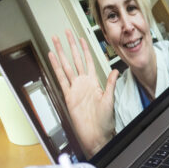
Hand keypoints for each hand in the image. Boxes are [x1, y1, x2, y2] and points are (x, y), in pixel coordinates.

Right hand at [47, 29, 118, 156]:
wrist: (96, 134)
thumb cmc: (104, 121)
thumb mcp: (110, 99)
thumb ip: (111, 83)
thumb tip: (116, 70)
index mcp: (94, 82)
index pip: (88, 61)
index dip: (85, 49)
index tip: (82, 38)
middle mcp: (83, 83)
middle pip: (75, 59)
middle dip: (71, 46)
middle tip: (66, 32)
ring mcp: (75, 88)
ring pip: (66, 66)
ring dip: (61, 52)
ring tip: (56, 40)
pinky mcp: (68, 95)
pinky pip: (61, 78)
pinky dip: (56, 67)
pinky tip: (52, 57)